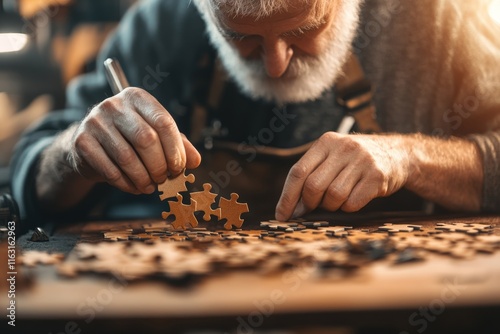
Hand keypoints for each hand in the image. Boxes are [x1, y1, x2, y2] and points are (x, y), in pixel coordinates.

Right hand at [68, 87, 200, 193]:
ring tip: (150, 187)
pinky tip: (134, 187)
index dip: (175, 149)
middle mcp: (114, 105)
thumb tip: (195, 161)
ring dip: (143, 178)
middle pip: (146, 139)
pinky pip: (110, 169)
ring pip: (127, 157)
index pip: (163, 122)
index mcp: (137, 98)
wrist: (90, 145)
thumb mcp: (156, 136)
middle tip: (164, 179)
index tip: (179, 167)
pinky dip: (126, 184)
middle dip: (159, 166)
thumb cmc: (129, 139)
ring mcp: (95, 122)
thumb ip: (179, 145)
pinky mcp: (82, 142)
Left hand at [275, 132, 410, 219]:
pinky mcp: (378, 176)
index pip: (298, 172)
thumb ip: (311, 175)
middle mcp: (343, 147)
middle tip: (314, 208)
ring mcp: (362, 161)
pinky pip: (353, 203)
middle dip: (310, 204)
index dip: (287, 197)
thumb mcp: (333, 156)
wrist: (398, 153)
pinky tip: (354, 199)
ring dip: (331, 206)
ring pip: (333, 196)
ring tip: (338, 200)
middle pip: (313, 186)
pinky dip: (349, 207)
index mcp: (326, 142)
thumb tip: (291, 209)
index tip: (281, 216)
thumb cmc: (356, 161)